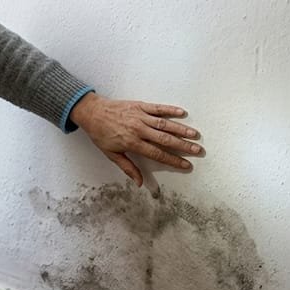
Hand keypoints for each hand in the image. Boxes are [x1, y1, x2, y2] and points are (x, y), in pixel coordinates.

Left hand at [69, 92, 202, 186]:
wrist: (91, 112)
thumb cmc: (100, 134)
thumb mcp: (111, 154)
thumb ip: (128, 168)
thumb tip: (139, 183)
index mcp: (132, 143)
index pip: (157, 154)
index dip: (173, 160)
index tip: (186, 165)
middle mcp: (138, 129)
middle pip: (165, 139)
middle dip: (183, 146)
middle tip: (198, 150)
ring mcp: (140, 116)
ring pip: (164, 124)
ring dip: (181, 129)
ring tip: (195, 134)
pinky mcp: (139, 106)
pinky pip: (157, 108)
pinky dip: (170, 110)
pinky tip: (182, 112)